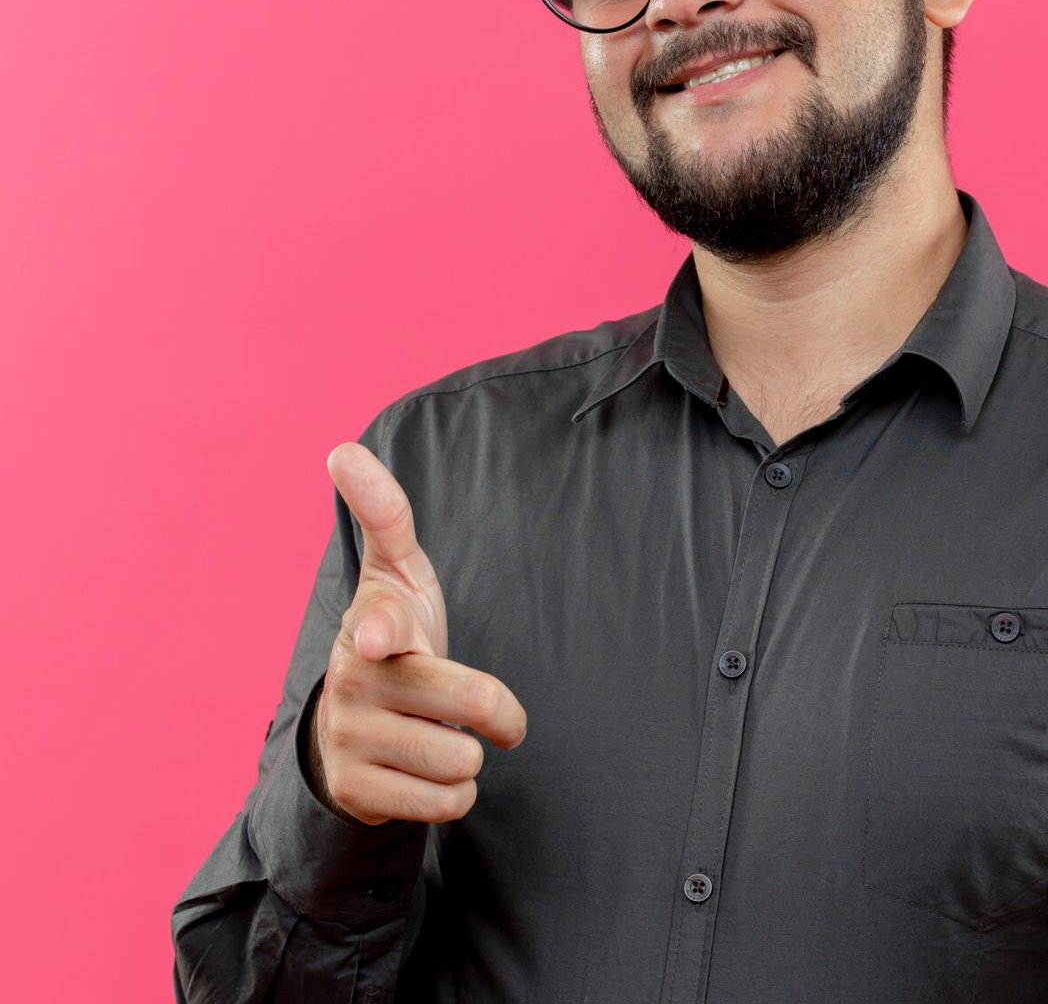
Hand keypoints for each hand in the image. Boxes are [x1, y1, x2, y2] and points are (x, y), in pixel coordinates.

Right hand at [311, 442, 526, 825]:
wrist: (353, 724)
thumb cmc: (395, 635)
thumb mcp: (397, 572)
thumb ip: (384, 514)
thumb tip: (341, 449)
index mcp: (373, 624)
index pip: (383, 622)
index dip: (383, 631)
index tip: (378, 638)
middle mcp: (355, 681)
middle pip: (476, 705)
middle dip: (498, 714)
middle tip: (485, 710)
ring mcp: (349, 739)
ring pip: (464, 762)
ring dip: (471, 756)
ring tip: (441, 735)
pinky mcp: (355, 792)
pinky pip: (445, 804)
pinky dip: (454, 795)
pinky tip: (429, 772)